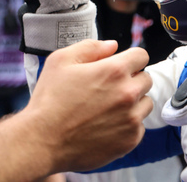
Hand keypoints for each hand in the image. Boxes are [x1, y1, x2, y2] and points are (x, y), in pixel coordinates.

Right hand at [24, 40, 152, 172]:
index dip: (130, 59)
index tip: (121, 67)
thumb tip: (113, 46)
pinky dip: (128, 125)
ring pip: (146, 103)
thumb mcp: (61, 61)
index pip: (142, 56)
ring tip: (108, 109)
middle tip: (110, 90)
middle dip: (132, 81)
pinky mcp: (130, 140)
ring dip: (133, 103)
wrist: (41, 141)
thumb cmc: (49, 101)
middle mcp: (128, 93)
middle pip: (146, 79)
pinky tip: (108, 126)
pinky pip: (140, 127)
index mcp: (115, 71)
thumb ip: (91, 47)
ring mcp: (131, 118)